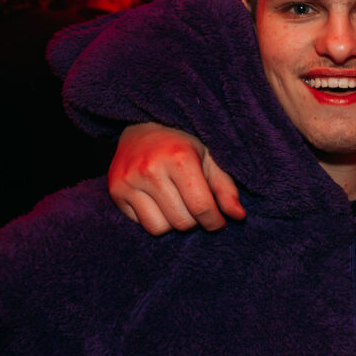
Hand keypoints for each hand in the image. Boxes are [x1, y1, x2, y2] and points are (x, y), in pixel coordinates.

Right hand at [109, 122, 243, 233]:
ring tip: (178, 206)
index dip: (214, 222)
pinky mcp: (116, 191)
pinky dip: (155, 219)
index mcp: (179, 159)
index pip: (202, 207)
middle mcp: (151, 169)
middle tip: (197, 209)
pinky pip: (141, 224)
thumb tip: (239, 216)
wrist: (142, 127)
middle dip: (195, 222)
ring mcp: (130, 181)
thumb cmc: (182, 145)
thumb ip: (225, 188)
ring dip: (174, 223)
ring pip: (159, 228)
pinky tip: (160, 203)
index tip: (218, 222)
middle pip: (181, 221)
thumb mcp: (209, 159)